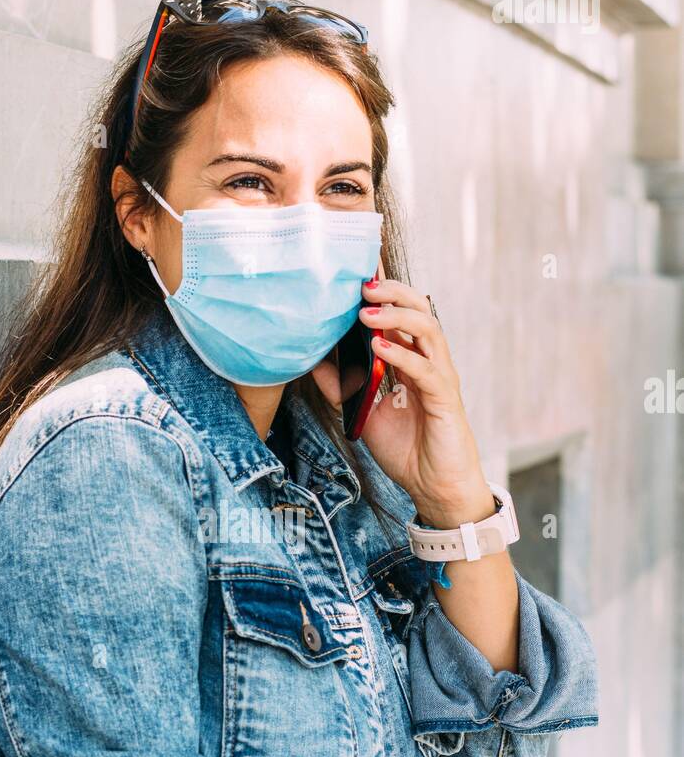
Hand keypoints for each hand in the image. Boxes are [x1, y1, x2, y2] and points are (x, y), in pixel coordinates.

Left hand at [312, 273, 494, 527]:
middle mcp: (429, 361)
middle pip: (419, 309)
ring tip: (366, 312)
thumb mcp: (362, 411)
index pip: (401, 313)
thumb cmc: (406, 447)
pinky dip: (402, 355)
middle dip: (392, 292)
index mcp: (411, 359)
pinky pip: (426, 370)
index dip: (384, 289)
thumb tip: (311, 359)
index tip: (358, 270)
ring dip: (396, 317)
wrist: (434, 486)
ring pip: (427, 330)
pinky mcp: (445, 399)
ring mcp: (440, 377)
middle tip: (362, 284)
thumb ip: (341, 384)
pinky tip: (379, 348)